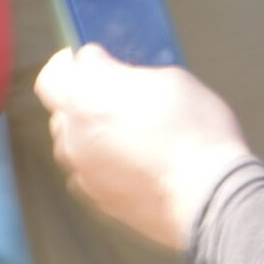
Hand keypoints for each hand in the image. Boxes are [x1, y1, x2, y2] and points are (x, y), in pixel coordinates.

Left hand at [35, 44, 250, 250]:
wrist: (210, 196)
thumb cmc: (196, 133)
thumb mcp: (170, 80)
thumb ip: (126, 73)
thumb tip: (109, 72)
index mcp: (85, 100)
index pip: (53, 75)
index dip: (70, 65)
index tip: (92, 63)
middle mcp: (74, 138)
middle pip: (63, 111)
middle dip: (84, 100)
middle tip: (120, 97)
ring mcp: (84, 173)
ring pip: (74, 145)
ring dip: (92, 134)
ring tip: (131, 134)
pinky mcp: (99, 201)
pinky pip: (90, 173)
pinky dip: (104, 164)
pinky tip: (136, 163)